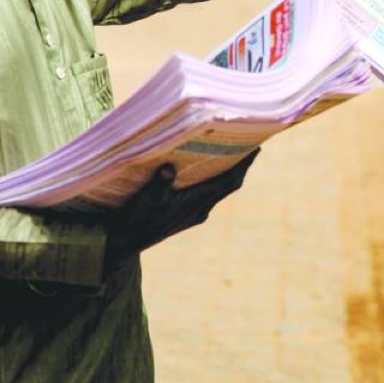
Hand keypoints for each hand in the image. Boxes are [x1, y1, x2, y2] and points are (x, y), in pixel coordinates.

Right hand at [105, 149, 260, 268]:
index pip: (229, 182)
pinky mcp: (186, 215)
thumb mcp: (147, 199)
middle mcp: (201, 209)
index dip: (244, 165)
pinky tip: (205, 168)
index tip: (256, 147)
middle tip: (248, 141)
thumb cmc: (137, 219)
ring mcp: (194, 213)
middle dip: (239, 164)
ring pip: (218, 189)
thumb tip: (168, 169)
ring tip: (231, 150)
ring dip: (226, 171)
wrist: (126, 241)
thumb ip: (159, 184)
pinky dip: (212, 179)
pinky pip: (207, 193)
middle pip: (228, 184)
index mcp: (197, 204)